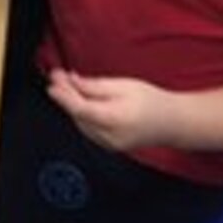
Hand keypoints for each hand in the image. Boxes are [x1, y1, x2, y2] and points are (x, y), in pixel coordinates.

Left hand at [46, 68, 170, 152]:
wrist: (171, 123)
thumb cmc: (150, 101)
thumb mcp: (124, 86)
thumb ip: (95, 86)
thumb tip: (72, 82)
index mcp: (114, 119)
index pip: (80, 109)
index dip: (63, 96)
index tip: (52, 83)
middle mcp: (109, 136)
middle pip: (78, 116)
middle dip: (66, 96)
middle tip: (57, 76)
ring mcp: (108, 145)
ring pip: (81, 123)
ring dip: (72, 105)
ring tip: (66, 85)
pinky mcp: (109, 146)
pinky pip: (88, 129)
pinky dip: (81, 114)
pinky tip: (79, 100)